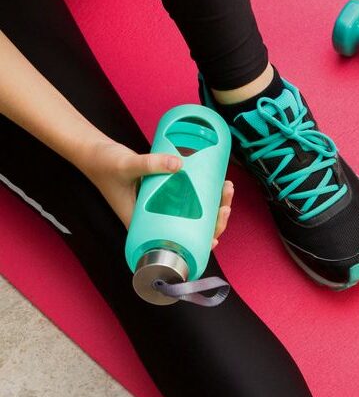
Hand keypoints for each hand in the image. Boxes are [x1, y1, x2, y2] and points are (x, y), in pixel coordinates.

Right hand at [76, 138, 233, 247]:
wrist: (94, 152)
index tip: (214, 238)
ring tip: (226, 188)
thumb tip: (179, 163)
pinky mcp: (165, 195)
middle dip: (214, 219)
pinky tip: (217, 183)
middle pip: (192, 231)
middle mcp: (156, 221)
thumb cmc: (103, 164)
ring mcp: (162, 209)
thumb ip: (150, 164)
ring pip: (194, 215)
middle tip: (225, 202)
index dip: (198, 245)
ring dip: (214, 205)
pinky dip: (204, 194)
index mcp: (145, 227)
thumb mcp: (126, 165)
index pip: (176, 244)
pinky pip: (189, 199)